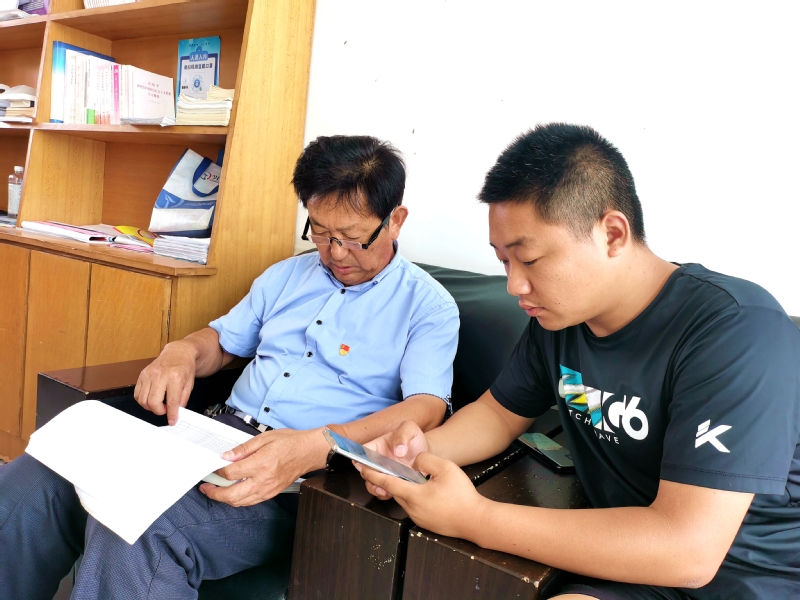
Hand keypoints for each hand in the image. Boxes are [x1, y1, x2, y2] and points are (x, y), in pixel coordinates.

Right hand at [134, 341, 197, 424]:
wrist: (178, 353)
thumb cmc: (184, 367)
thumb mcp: (189, 384)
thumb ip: (183, 400)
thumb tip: (176, 413)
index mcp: (175, 377)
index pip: (171, 402)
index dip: (172, 415)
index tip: (172, 421)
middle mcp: (160, 375)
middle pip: (153, 403)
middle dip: (159, 411)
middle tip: (166, 409)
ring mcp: (149, 374)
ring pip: (143, 400)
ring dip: (150, 407)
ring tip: (160, 403)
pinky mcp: (142, 375)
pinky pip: (137, 394)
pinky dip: (143, 400)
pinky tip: (152, 398)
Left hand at [199, 427, 329, 505]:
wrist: (309, 452)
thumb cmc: (290, 442)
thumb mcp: (265, 438)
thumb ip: (244, 448)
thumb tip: (227, 456)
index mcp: (261, 464)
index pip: (231, 473)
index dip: (218, 471)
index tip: (213, 468)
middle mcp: (263, 480)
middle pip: (232, 495)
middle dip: (215, 493)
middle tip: (206, 487)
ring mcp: (268, 489)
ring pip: (240, 502)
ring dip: (225, 499)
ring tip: (216, 491)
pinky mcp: (272, 493)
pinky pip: (250, 501)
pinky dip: (239, 499)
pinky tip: (233, 492)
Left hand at [357, 452, 487, 539]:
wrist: (476, 521)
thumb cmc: (462, 495)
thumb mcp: (446, 468)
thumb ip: (426, 460)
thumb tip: (416, 461)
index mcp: (414, 495)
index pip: (387, 483)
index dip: (373, 474)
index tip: (362, 468)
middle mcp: (412, 509)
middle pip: (395, 491)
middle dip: (388, 479)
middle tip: (384, 468)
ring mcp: (418, 518)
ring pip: (405, 499)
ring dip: (404, 488)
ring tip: (412, 477)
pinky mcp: (426, 523)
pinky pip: (414, 506)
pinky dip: (414, 496)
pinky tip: (426, 491)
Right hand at [361, 421, 429, 498]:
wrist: (426, 452)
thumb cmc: (415, 439)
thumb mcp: (410, 429)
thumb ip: (403, 435)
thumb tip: (398, 450)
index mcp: (377, 446)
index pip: (362, 451)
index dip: (359, 458)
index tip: (363, 465)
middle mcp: (377, 460)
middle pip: (364, 470)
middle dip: (368, 477)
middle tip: (376, 480)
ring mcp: (384, 473)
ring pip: (371, 482)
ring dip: (375, 488)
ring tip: (384, 490)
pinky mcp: (391, 483)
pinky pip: (383, 490)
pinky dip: (384, 494)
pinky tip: (391, 493)